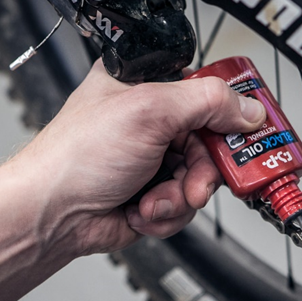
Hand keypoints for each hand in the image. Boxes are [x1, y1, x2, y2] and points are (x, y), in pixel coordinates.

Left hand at [9, 60, 265, 255]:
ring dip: (181, 195)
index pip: (205, 89)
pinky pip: (185, 203)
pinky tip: (142, 210)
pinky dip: (168, 212)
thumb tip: (248, 109)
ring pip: (201, 177)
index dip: (229, 111)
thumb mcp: (148, 112)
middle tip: (195, 184)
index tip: (246, 132)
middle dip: (202, 170)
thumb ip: (206, 102)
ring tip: (154, 200)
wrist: (53, 216)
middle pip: (210, 140)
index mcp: (144, 84)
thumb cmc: (77, 157)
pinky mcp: (153, 192)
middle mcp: (150, 120)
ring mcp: (153, 158)